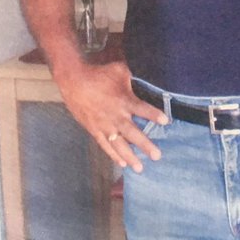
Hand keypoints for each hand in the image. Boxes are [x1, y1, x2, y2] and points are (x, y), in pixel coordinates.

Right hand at [53, 59, 167, 172]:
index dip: (153, 115)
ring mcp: (104, 125)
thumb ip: (132, 79)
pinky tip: (122, 163)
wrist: (73, 81)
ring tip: (140, 168)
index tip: (165, 121)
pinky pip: (105, 145)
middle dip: (145, 145)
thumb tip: (144, 79)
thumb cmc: (98, 74)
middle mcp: (115, 116)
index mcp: (124, 100)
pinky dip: (113, 155)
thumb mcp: (119, 71)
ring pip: (119, 144)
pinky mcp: (94, 130)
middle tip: (157, 156)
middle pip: (133, 133)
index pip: (142, 109)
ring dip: (130, 157)